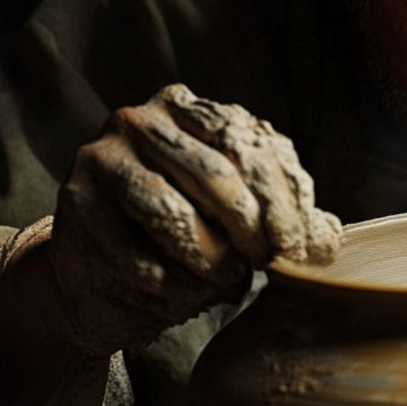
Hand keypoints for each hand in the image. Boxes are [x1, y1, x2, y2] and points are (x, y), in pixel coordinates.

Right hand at [49, 84, 341, 355]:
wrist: (103, 263)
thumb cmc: (185, 231)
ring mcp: (104, 157)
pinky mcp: (77, 203)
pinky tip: (185, 296)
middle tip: (264, 263)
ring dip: (209, 258)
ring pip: (172, 212)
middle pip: (216, 174)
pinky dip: (169, 283)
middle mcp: (143, 121)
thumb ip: (283, 216)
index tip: (295, 247)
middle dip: (250, 228)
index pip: (250, 145)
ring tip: (226, 281)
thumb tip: (329, 243)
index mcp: (190, 109)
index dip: (281, 200)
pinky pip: (132, 252)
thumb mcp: (238, 212)